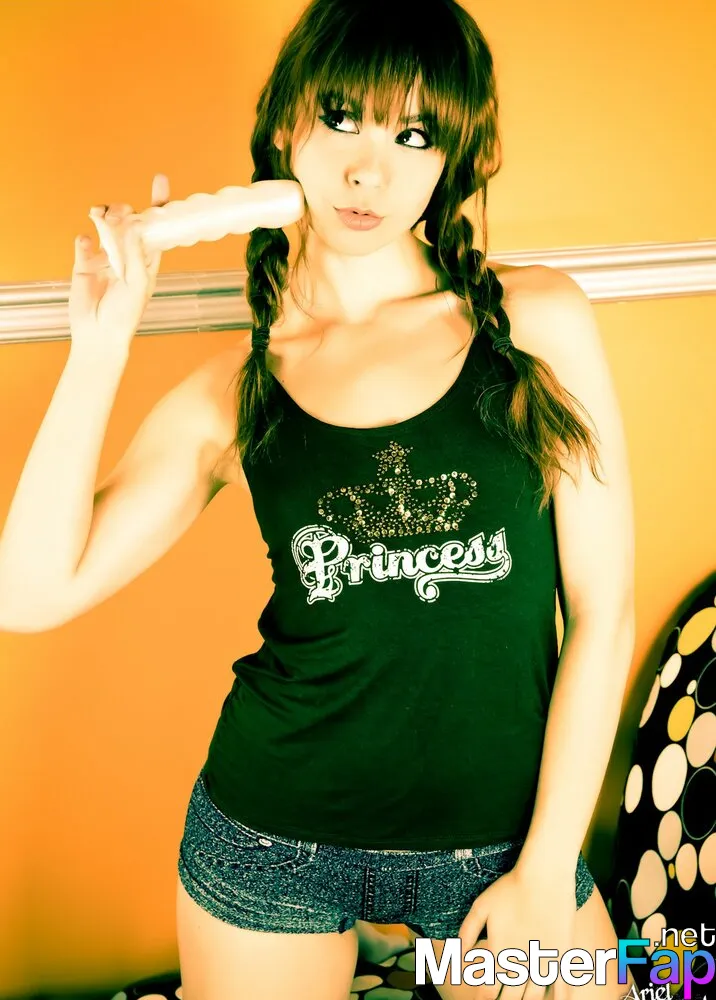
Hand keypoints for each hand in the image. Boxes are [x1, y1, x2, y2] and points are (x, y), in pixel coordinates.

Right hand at [68, 174, 169, 354]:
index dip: (158, 202)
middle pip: (127, 218)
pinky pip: (83, 241)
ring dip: (104, 216)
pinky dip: (84, 238)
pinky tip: (86, 242)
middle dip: (123, 211)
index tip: (159, 180)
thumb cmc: (126, 315)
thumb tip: (132, 224)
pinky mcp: (84, 263)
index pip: (155, 225)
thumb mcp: (139, 284)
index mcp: (147, 258)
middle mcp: (128, 253)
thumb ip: (135, 253)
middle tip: (119, 218)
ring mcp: (105, 256)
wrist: (99, 334)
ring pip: (105, 224)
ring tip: (101, 218)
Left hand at [458, 866, 576, 999]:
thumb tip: (457, 956)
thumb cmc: (510, 888)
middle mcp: (519, 964)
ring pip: (534, 999)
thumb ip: (467, 932)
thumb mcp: (481, 907)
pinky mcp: (561, 957)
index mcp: (498, 954)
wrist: (543, 877)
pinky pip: (562, 989)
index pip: (487, 992)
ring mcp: (542, 962)